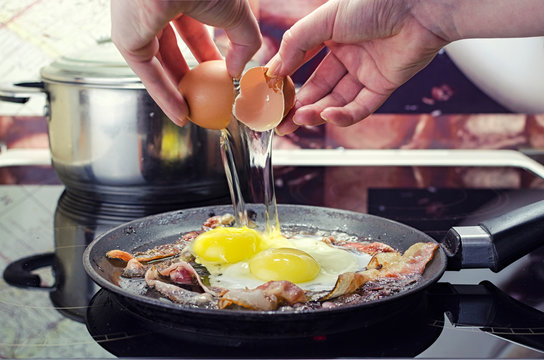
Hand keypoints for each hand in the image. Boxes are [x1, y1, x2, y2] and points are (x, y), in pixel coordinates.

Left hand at [111, 0, 261, 125]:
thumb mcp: (239, 16)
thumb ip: (244, 43)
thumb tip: (237, 70)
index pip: (193, 28)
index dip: (206, 53)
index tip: (220, 74)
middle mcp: (156, 6)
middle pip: (172, 48)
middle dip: (190, 74)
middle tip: (205, 95)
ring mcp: (139, 23)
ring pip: (158, 64)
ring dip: (177, 92)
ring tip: (193, 113)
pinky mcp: (128, 40)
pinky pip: (147, 74)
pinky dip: (164, 96)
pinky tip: (180, 114)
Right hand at [266, 0, 447, 134]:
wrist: (421, 6)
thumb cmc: (376, 2)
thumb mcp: (325, 19)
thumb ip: (296, 43)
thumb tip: (274, 70)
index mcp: (332, 35)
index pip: (303, 62)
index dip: (287, 79)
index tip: (271, 94)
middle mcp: (347, 55)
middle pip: (318, 87)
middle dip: (298, 106)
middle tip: (280, 122)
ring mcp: (365, 72)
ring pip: (336, 100)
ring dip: (315, 112)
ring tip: (297, 120)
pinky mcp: (383, 86)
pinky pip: (360, 107)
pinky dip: (343, 115)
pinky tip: (326, 115)